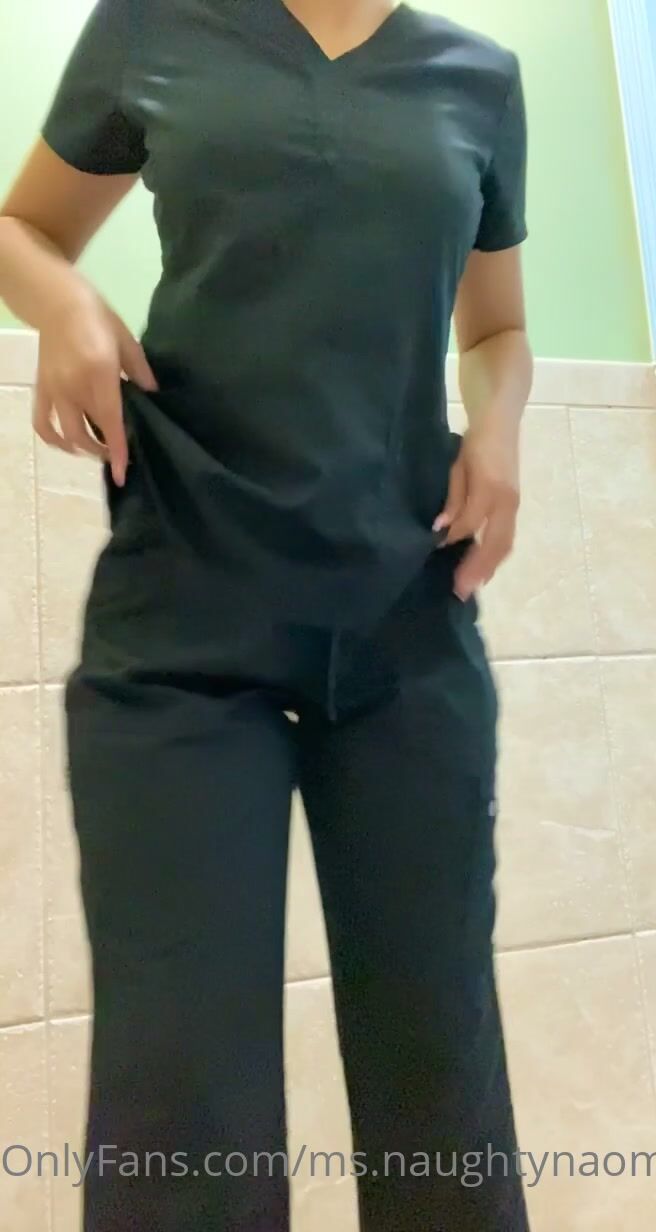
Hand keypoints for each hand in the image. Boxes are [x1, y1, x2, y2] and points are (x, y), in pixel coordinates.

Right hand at [33, 288, 156, 486]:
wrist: (57, 301)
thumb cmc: (98, 318)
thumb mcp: (127, 341)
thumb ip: (140, 372)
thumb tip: (151, 396)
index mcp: (98, 373)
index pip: (110, 421)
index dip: (117, 451)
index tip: (123, 474)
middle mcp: (73, 386)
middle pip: (86, 434)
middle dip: (104, 452)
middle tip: (119, 454)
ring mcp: (54, 389)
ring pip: (66, 434)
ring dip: (83, 449)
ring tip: (98, 449)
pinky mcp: (41, 387)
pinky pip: (42, 422)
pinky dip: (53, 439)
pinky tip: (68, 444)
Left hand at [433, 424, 520, 601]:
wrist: (501, 419)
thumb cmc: (475, 441)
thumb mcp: (457, 465)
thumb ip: (453, 499)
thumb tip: (442, 531)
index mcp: (491, 488)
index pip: (471, 524)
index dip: (452, 540)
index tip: (434, 553)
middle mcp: (507, 501)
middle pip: (495, 544)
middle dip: (477, 569)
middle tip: (460, 591)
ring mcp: (513, 504)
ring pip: (505, 544)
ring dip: (489, 568)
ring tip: (471, 585)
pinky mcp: (514, 505)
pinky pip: (507, 537)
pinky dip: (495, 556)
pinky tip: (482, 567)